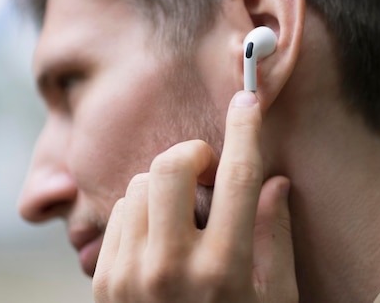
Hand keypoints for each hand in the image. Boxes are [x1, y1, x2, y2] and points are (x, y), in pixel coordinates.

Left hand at [92, 91, 297, 302]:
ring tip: (186, 220)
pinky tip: (160, 241)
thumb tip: (275, 182)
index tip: (247, 97)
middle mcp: (171, 269)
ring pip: (139, 186)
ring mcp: (129, 276)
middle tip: (210, 173)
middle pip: (170, 166)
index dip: (246, 129)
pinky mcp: (103, 284)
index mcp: (225, 271)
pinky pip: (117, 215)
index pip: (240, 177)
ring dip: (166, 188)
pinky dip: (141, 213)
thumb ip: (276, 238)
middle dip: (193, 155)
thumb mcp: (276, 302)